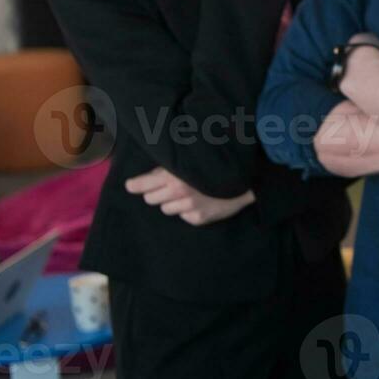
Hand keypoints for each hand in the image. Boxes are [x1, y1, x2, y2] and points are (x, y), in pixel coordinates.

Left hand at [125, 167, 254, 225]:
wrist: (246, 177)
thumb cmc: (216, 164)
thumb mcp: (190, 159)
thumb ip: (170, 166)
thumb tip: (148, 175)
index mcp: (173, 175)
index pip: (140, 185)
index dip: (134, 185)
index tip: (132, 185)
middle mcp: (178, 192)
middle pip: (150, 199)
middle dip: (156, 192)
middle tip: (168, 187)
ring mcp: (189, 207)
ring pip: (165, 209)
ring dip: (171, 202)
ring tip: (187, 194)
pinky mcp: (198, 219)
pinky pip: (183, 217)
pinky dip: (187, 211)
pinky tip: (199, 202)